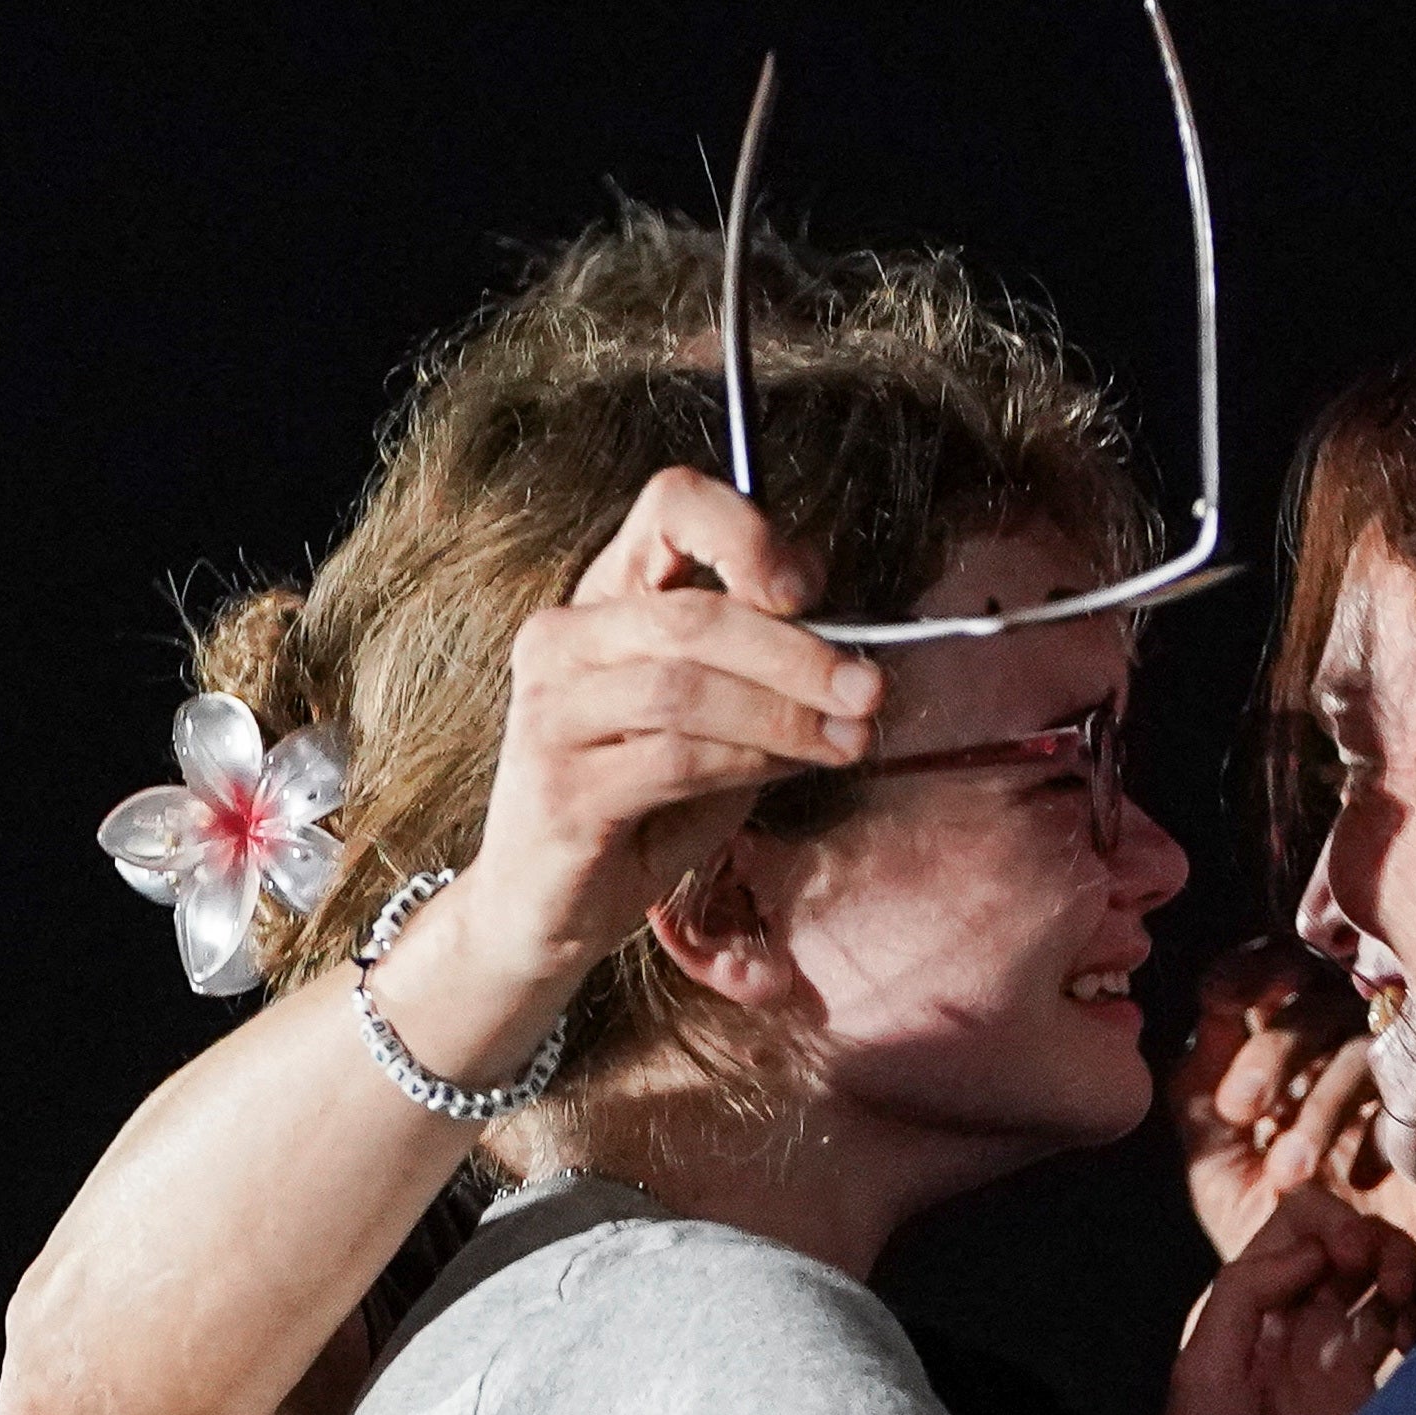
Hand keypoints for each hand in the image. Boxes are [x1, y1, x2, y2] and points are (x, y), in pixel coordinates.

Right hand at [394, 466, 888, 1035]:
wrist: (548, 907)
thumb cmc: (643, 804)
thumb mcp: (717, 718)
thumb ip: (762, 665)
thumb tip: (851, 636)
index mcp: (604, 598)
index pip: (670, 507)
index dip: (746, 533)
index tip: (807, 589)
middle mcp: (562, 641)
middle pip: (694, 615)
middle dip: (796, 653)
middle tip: (867, 690)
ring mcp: (551, 713)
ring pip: (688, 690)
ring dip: (784, 715)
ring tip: (847, 741)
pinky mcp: (562, 788)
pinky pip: (676, 760)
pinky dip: (750, 762)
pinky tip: (792, 770)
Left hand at [1133, 1190, 1415, 1414]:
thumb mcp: (1202, 1373)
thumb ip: (1243, 1294)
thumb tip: (1316, 1250)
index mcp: (1247, 1313)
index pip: (1299, 1228)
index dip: (1330, 1226)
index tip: (1347, 1260)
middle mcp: (1295, 1331)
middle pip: (1350, 1247)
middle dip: (1377, 1243)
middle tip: (1390, 1279)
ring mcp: (1337, 1369)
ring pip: (1386, 1286)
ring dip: (1407, 1274)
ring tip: (1412, 1306)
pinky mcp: (1374, 1409)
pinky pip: (1411, 1340)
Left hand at [1169, 940, 1369, 1259]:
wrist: (1325, 1314)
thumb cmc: (1266, 1234)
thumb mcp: (1216, 1167)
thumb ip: (1198, 1091)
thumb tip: (1211, 1015)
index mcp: (1287, 1052)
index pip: (1274, 974)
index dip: (1250, 971)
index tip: (1222, 998)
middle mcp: (1343, 1057)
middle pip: (1317, 1008)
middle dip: (1273, 1053)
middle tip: (1240, 1110)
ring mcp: (1397, 1089)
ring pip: (1365, 1053)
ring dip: (1321, 1108)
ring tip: (1288, 1178)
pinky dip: (1385, 1136)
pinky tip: (1364, 1177)